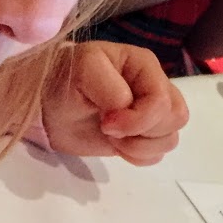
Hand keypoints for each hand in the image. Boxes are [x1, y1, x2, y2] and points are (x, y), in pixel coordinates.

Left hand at [39, 42, 187, 164]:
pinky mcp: (142, 136)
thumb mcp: (82, 70)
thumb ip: (110, 86)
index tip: (106, 122)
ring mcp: (150, 113)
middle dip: (142, 132)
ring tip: (112, 137)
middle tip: (109, 129)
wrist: (47, 107)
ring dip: (140, 146)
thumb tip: (128, 108)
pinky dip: (138, 157)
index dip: (138, 118)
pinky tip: (117, 147)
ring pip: (170, 138)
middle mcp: (154, 87)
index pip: (162, 100)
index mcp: (144, 65)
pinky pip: (158, 154)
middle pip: (175, 118)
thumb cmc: (64, 80)